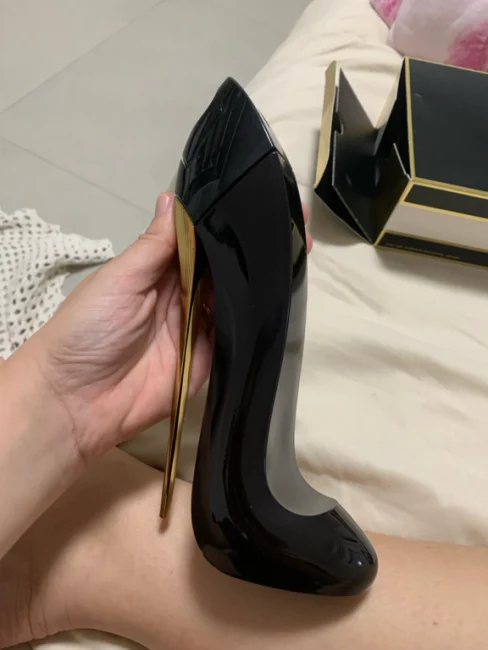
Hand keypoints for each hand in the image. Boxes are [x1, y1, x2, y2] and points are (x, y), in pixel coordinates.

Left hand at [16, 194, 311, 461]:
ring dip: (259, 283)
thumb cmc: (90, 328)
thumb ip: (154, 245)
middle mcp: (182, 295)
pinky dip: (254, 321)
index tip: (260, 200)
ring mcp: (198, 328)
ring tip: (295, 256)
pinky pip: (236, 337)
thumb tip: (173, 198)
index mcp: (159, 271)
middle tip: (293, 227)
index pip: (199, 241)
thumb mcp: (120, 278)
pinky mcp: (209, 360)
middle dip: (251, 251)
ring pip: (235, 300)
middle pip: (223, 269)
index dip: (224, 224)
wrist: (77, 401)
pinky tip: (280, 300)